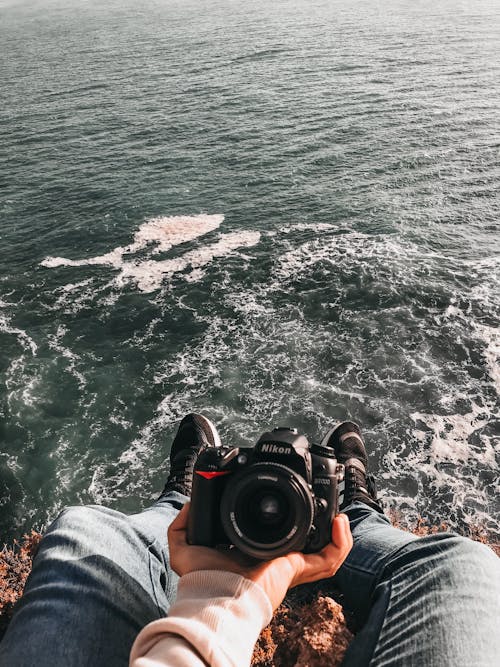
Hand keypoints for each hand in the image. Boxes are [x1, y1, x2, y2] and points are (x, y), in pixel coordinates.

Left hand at [168, 503, 352, 609]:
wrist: (212, 597)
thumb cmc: (202, 582)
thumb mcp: (186, 548)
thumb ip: (183, 526)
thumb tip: (189, 505)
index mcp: (256, 554)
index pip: (280, 539)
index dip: (292, 526)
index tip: (296, 504)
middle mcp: (276, 561)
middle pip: (308, 546)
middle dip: (322, 529)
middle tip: (328, 511)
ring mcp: (290, 566)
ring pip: (326, 554)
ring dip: (338, 536)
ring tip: (340, 518)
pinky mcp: (298, 569)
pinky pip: (329, 559)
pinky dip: (341, 543)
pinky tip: (341, 524)